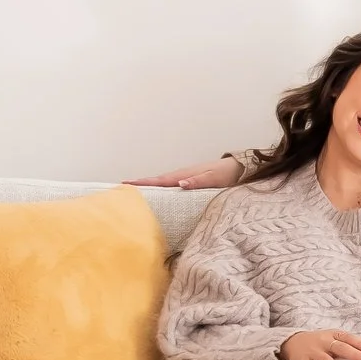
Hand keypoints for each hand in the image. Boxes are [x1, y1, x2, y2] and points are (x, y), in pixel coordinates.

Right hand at [127, 156, 245, 189]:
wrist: (239, 168)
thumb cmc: (226, 174)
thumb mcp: (214, 179)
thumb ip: (198, 182)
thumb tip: (180, 183)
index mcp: (185, 175)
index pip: (160, 181)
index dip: (143, 183)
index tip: (126, 184)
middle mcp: (182, 175)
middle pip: (157, 180)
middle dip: (140, 183)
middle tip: (122, 187)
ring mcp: (185, 176)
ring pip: (162, 181)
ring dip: (148, 185)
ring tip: (133, 190)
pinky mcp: (190, 180)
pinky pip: (170, 184)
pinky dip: (160, 186)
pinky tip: (157, 191)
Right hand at [281, 330, 360, 359]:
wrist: (291, 342)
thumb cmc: (321, 341)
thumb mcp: (336, 337)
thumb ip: (357, 340)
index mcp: (334, 335)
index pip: (348, 338)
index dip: (360, 343)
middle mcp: (323, 342)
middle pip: (340, 348)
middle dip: (354, 355)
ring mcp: (313, 352)